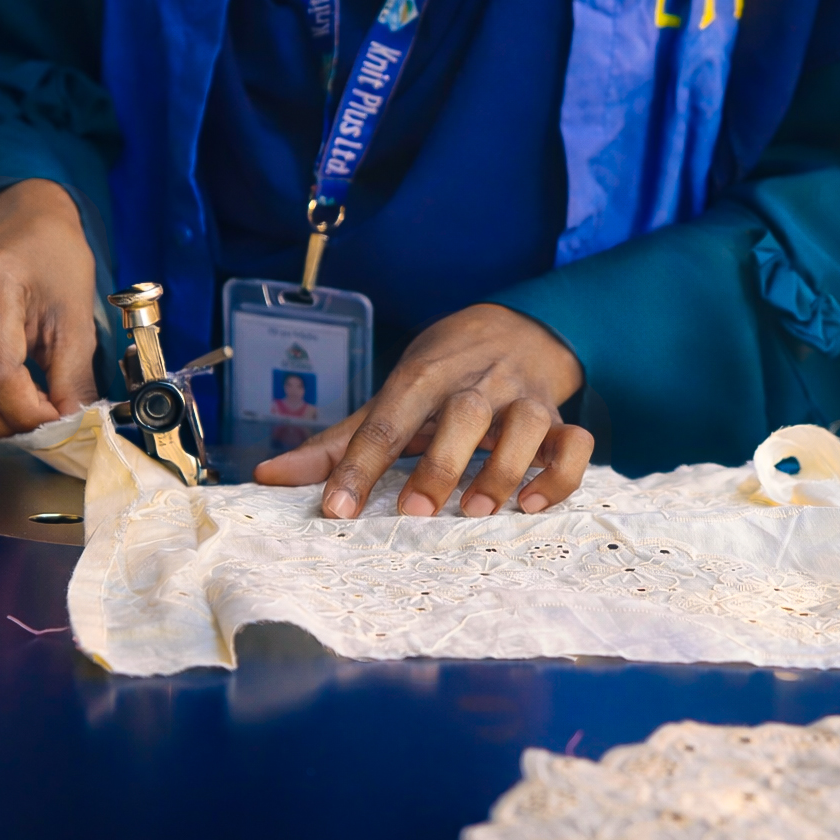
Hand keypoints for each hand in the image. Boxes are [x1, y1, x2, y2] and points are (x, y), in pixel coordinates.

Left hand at [253, 304, 592, 517]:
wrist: (517, 327)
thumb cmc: (444, 372)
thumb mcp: (391, 397)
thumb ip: (337, 443)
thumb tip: (267, 476)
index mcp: (423, 376)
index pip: (386, 420)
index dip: (359, 466)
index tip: (336, 510)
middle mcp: (475, 382)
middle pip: (460, 415)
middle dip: (439, 464)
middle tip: (413, 512)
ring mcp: (521, 398)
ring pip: (523, 426)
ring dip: (503, 468)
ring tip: (477, 511)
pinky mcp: (558, 417)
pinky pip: (572, 444)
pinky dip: (561, 473)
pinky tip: (535, 504)